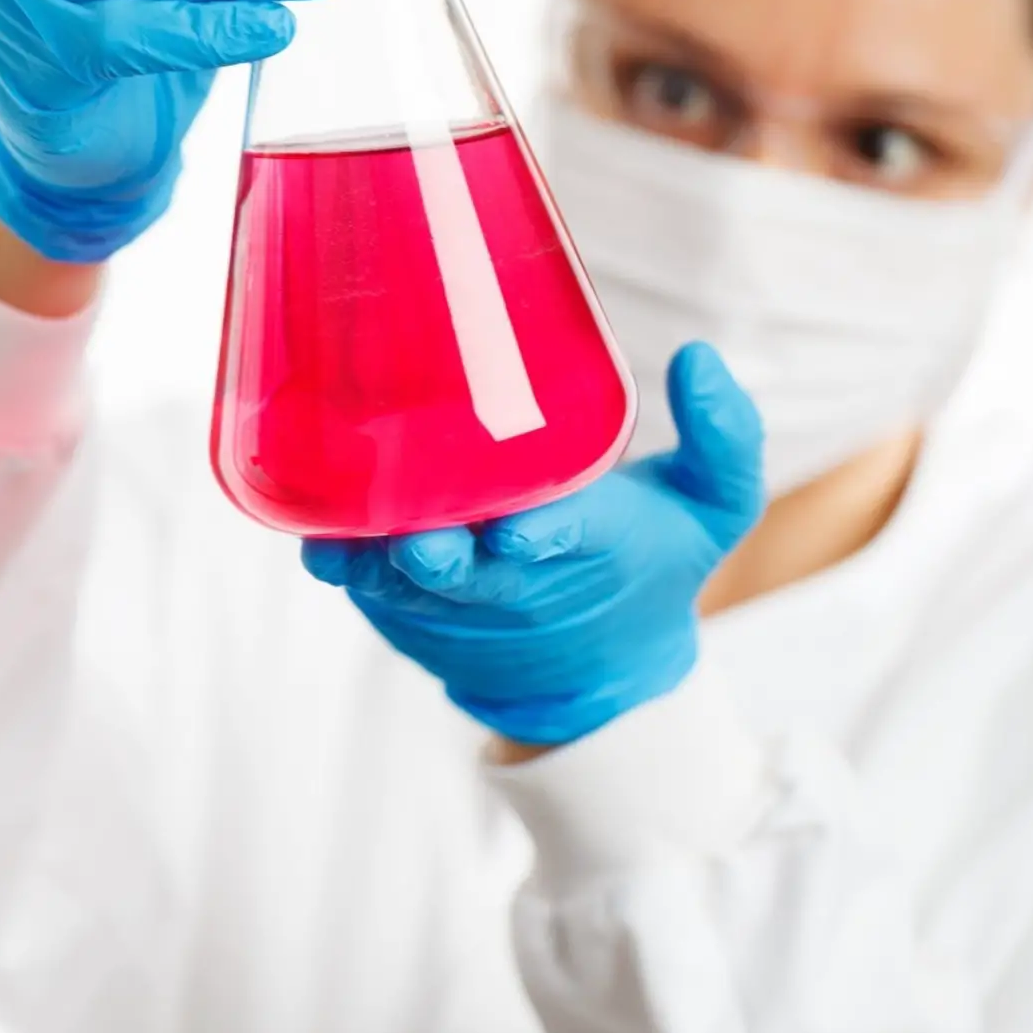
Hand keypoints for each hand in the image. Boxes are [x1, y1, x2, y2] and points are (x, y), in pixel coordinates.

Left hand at [303, 345, 763, 746]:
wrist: (595, 676)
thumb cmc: (650, 566)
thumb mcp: (714, 508)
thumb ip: (725, 437)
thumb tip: (699, 356)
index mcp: (586, 550)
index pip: (558, 542)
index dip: (535, 536)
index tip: (514, 531)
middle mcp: (506, 585)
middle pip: (458, 571)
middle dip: (435, 556)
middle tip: (416, 536)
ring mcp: (443, 603)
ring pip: (391, 580)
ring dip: (368, 552)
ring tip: (336, 502)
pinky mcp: (397, 608)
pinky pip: (356, 578)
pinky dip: (334, 547)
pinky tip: (306, 492)